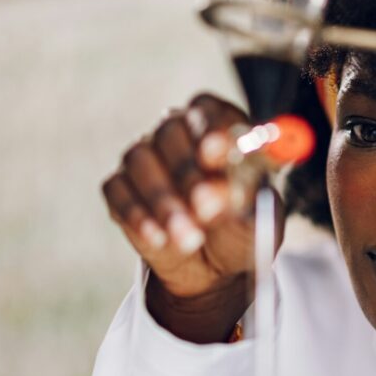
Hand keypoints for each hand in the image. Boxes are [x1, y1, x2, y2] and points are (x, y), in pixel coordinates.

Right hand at [101, 93, 282, 341]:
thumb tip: (215, 196)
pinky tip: (161, 239)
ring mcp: (146, 157)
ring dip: (165, 202)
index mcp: (221, 129)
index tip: (215, 155)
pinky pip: (118, 190)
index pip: (209, 110)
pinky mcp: (121, 187)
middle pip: (170, 131)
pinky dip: (138, 216)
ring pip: (140, 160)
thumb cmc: (242, 226)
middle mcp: (178, 133)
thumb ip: (243, 199)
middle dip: (188, 173)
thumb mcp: (257, 215)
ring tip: (191, 239)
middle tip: (206, 209)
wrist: (216, 264)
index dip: (211, 128)